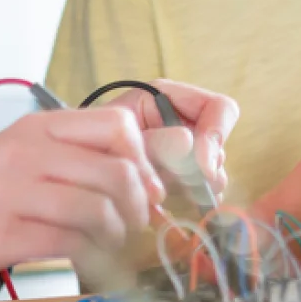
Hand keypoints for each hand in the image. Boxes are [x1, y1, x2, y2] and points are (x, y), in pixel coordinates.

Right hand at [0, 108, 163, 291]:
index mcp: (33, 129)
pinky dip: (93, 259)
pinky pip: (71, 243)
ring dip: (119, 237)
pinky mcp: (3, 234)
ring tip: (113, 251)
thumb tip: (131, 179)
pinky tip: (90, 266)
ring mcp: (14, 191)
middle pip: (119, 169)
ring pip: (101, 207)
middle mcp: (27, 152)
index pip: (116, 126)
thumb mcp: (10, 163)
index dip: (145, 161)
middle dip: (141, 206)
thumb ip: (63, 163)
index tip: (149, 191)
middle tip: (138, 229)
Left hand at [96, 79, 236, 205]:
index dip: (216, 136)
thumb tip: (189, 142)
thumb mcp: (122, 137)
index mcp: (171, 98)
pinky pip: (204, 188)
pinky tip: (173, 203)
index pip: (220, 109)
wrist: (80, 166)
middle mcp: (184, 122)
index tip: (204, 167)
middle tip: (182, 184)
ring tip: (172, 192)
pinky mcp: (183, 175)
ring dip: (198, 185)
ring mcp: (186, 150)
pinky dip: (193, 198)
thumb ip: (155, 141)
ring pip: (214, 168)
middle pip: (218, 143)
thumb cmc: (95, 141)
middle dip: (204, 167)